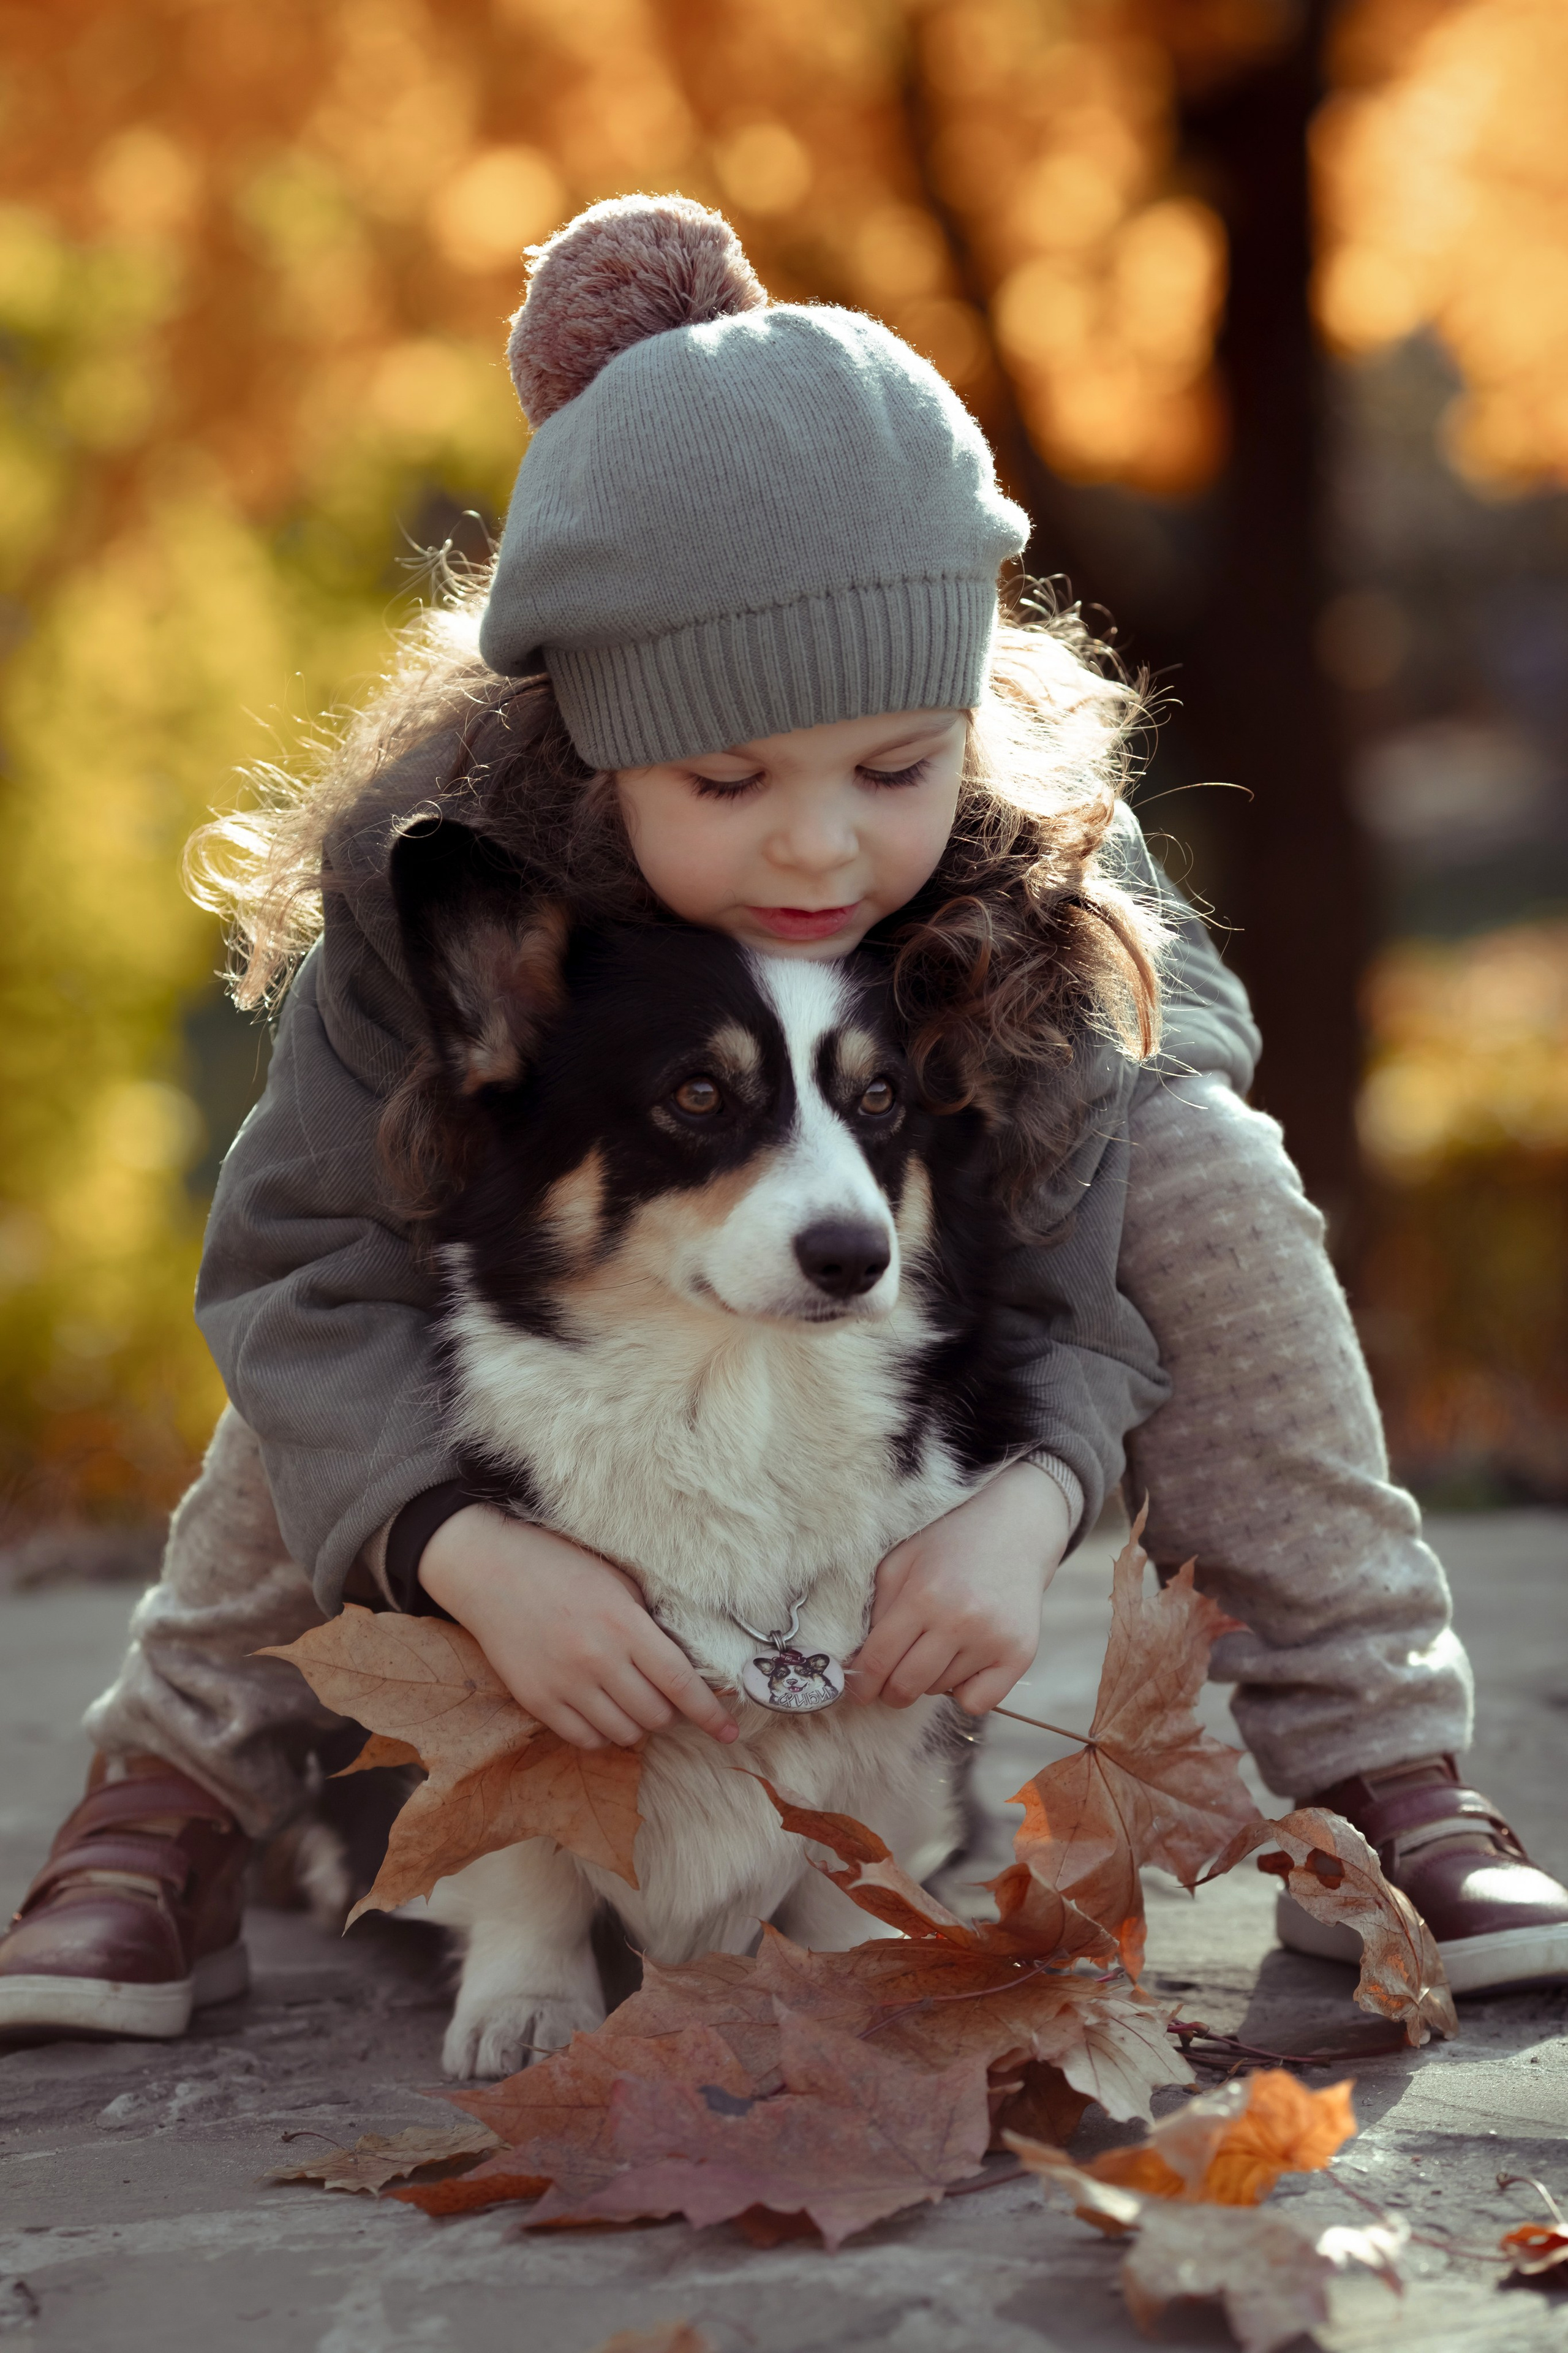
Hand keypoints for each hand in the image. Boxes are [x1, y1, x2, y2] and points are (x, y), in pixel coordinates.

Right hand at [418, 1504, 738, 1752]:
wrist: (491, 1570)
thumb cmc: (561, 1568)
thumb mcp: (617, 1583)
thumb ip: (650, 1623)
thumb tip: (689, 1664)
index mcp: (624, 1624)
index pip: (680, 1683)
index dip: (711, 1713)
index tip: (730, 1732)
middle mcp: (597, 1659)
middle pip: (655, 1715)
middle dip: (669, 1713)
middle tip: (664, 1697)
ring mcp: (564, 1684)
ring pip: (624, 1733)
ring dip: (638, 1725)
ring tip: (632, 1702)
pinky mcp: (537, 1700)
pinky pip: (585, 1739)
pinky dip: (604, 1734)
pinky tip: (604, 1712)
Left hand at [847, 1462, 1072, 1716]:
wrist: (1015, 1532)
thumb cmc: (950, 1545)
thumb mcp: (901, 1562)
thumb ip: (877, 1609)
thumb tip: (859, 1661)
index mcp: (923, 1595)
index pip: (878, 1659)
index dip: (861, 1683)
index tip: (857, 1691)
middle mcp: (959, 1621)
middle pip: (907, 1686)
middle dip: (889, 1691)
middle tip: (889, 1682)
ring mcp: (992, 1640)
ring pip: (940, 1691)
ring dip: (930, 1678)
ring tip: (940, 1644)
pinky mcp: (1019, 1655)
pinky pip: (977, 1703)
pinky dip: (965, 1691)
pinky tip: (964, 1663)